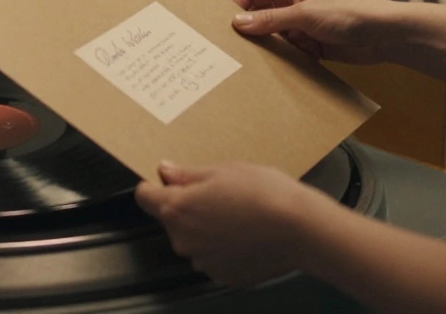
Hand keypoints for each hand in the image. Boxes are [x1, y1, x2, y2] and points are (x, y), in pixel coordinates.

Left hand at [134, 161, 329, 286]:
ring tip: (237, 213)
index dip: (155, 185)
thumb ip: (187, 175)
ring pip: (193, 238)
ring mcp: (202, 260)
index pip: (144, 196)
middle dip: (188, 206)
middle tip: (218, 193)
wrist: (300, 229)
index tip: (169, 180)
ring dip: (205, 227)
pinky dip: (222, 246)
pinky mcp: (221, 275)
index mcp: (177, 208)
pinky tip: (245, 233)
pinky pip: (212, 256)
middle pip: (171, 219)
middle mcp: (183, 239)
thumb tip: (165, 171)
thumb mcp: (223, 171)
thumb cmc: (265, 194)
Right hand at [230, 0, 400, 64]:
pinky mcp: (311, 47)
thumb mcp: (305, 15)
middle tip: (227, 50)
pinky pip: (288, 55)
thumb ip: (271, 20)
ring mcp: (301, 27)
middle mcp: (292, 5)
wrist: (384, 34)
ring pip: (273, 39)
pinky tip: (269, 74)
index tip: (217, 27)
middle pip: (260, 18)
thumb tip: (238, 22)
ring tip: (245, 66)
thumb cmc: (349, 12)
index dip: (234, 8)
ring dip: (264, 51)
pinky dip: (281, 63)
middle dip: (247, 32)